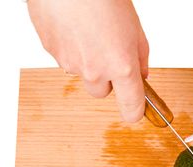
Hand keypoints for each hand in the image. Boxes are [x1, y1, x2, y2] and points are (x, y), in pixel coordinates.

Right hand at [28, 0, 148, 121]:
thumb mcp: (135, 29)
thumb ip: (140, 58)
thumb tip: (142, 76)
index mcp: (121, 66)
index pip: (131, 108)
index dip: (135, 112)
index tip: (137, 112)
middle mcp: (95, 70)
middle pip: (102, 93)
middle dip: (107, 80)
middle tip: (110, 54)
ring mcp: (70, 63)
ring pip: (82, 75)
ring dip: (88, 62)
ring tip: (90, 33)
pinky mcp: (51, 52)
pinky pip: (65, 59)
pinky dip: (71, 48)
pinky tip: (75, 28)